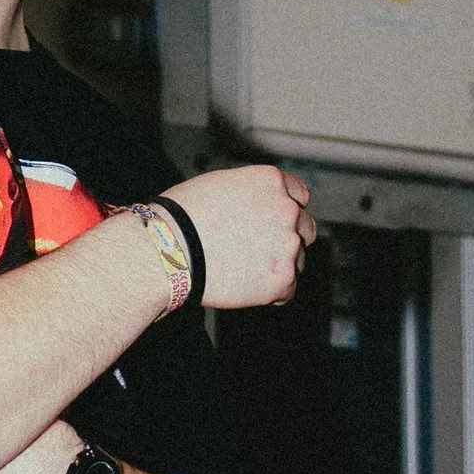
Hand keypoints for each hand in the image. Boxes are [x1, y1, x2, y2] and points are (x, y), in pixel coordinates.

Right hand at [165, 164, 314, 308]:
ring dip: (279, 264)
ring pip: (298, 260)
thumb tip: (257, 207)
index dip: (284, 211)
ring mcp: (287, 245)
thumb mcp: (221, 185)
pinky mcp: (281, 279)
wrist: (168, 250)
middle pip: (304, 227)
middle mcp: (286, 210)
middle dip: (286, 238)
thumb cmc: (182, 217)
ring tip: (245, 269)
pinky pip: (288, 289)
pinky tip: (248, 286)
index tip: (272, 223)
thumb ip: (251, 194)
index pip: (299, 196)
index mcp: (271, 182)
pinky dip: (272, 291)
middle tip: (259, 249)